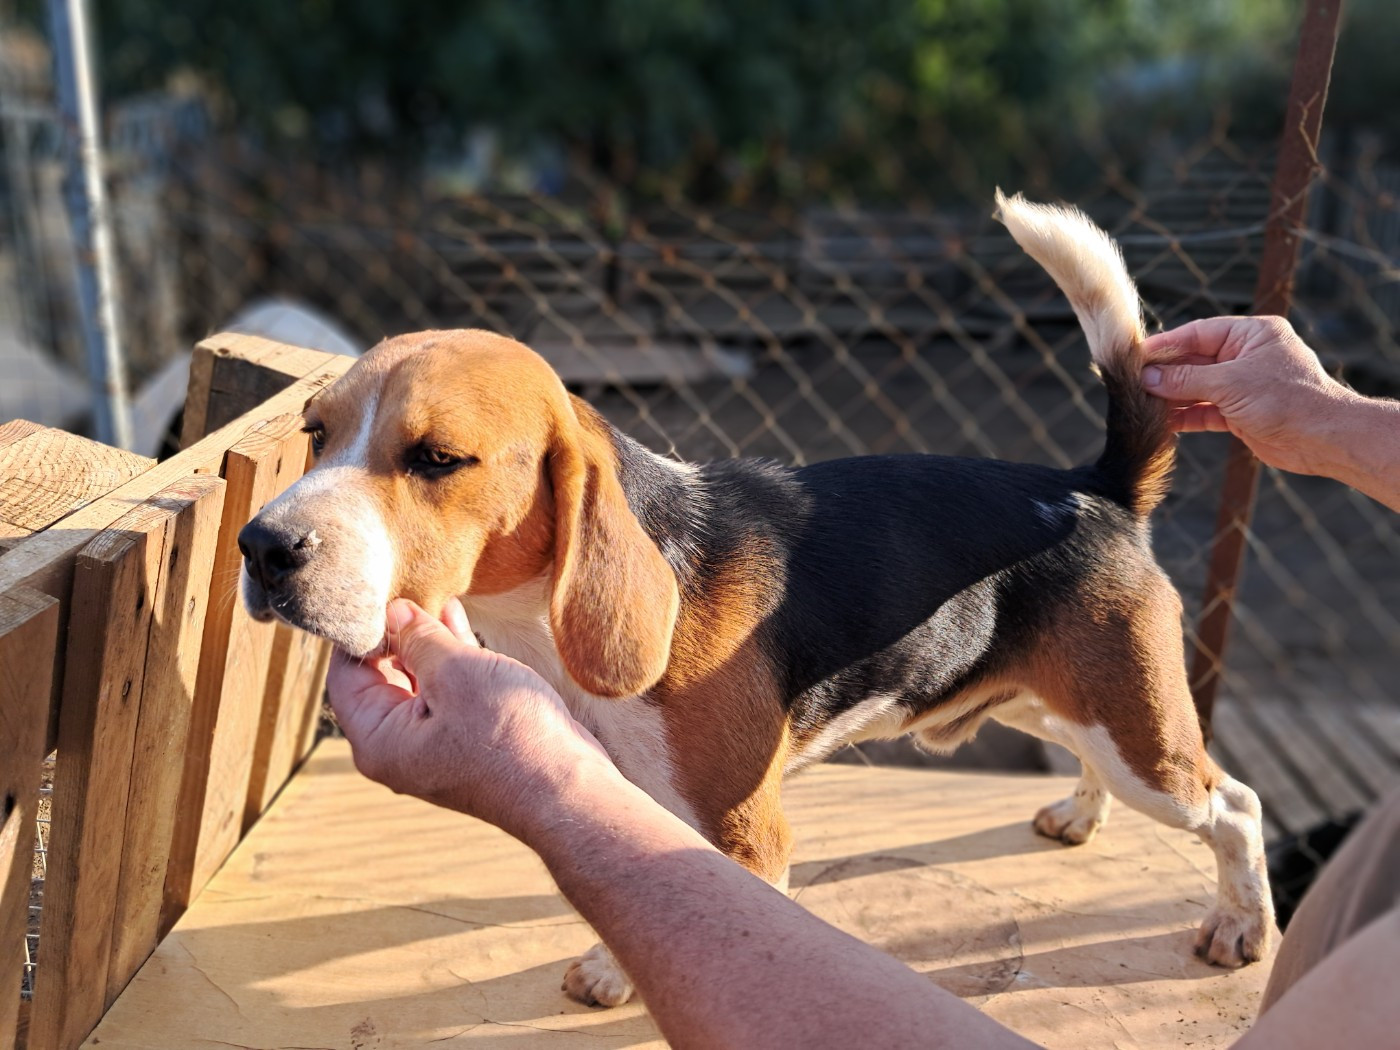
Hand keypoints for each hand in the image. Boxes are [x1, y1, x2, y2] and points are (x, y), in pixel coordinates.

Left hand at [326, 598, 616, 841]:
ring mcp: (432, 746)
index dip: (359, 630)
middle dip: (394, 632)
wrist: (566, 788)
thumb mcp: (455, 672)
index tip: (377, 591)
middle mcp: (397, 748)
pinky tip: (456, 619)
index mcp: (378, 740)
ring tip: (432, 596)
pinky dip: (450, 659)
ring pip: (416, 682)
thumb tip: (395, 613)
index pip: (346, 674)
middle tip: (408, 586)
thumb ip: (418, 638)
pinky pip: (445, 693)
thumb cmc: (508, 735)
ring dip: (426, 641)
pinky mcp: (465, 741)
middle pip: (379, 678)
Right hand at [1140, 315, 1360, 476]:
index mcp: (1252, 334)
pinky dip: (1185, 416)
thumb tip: (1147, 376)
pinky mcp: (1240, 413)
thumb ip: (1185, 379)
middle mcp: (1247, 357)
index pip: (1198, 333)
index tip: (1136, 356)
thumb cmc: (1287, 400)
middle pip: (1194, 361)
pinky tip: (1162, 422)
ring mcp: (1243, 386)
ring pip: (1197, 388)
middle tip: (1132, 382)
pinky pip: (1204, 410)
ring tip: (1141, 403)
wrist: (1323, 439)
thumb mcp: (1230, 383)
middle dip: (1165, 374)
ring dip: (1171, 397)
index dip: (1166, 345)